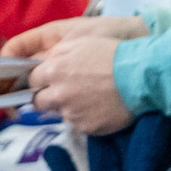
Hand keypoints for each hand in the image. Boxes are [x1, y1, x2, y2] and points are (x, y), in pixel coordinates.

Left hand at [2, 19, 141, 133]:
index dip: (39, 81)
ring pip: (59, 113)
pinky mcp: (86, 127)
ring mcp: (72, 113)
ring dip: (66, 107)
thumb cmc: (112, 54)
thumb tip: (43, 64)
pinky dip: (84, 117)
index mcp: (54, 71)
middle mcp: (58, 94)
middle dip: (45, 97)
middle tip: (62, 92)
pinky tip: (98, 107)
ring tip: (87, 98)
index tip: (46, 81)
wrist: (140, 77)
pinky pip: (77, 123)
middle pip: (37, 102)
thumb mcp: (80, 43)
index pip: (31, 81)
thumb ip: (56, 54)